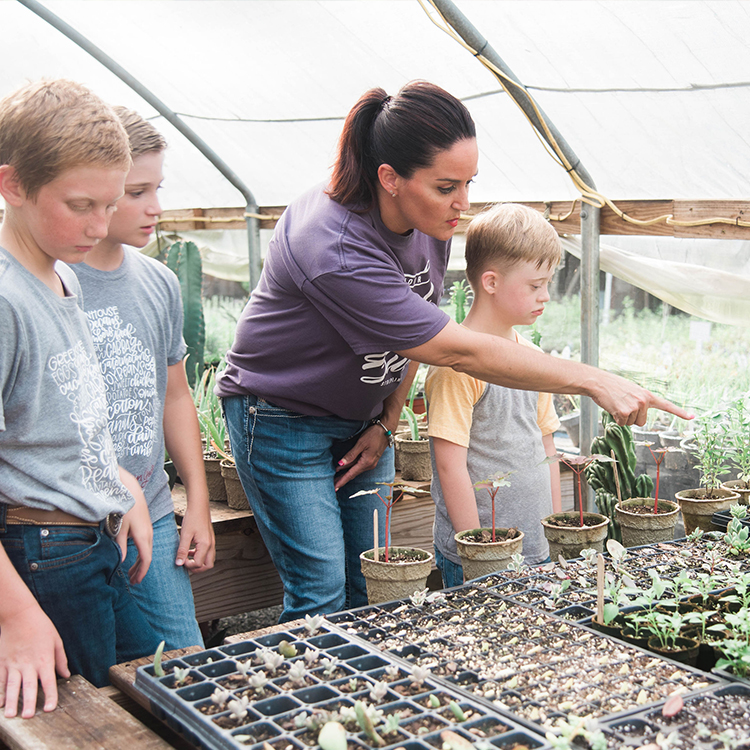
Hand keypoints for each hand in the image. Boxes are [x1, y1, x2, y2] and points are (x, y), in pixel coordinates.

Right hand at [0, 602, 68, 717]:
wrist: (19, 615)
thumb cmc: (41, 626)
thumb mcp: (56, 640)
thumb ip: (61, 659)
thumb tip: (66, 675)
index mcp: (44, 659)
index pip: (48, 681)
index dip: (50, 696)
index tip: (49, 709)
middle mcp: (28, 664)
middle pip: (29, 686)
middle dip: (28, 703)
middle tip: (28, 717)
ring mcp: (13, 664)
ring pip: (12, 686)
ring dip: (12, 701)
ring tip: (11, 716)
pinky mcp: (2, 662)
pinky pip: (0, 680)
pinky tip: (0, 704)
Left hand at [117, 496, 152, 584]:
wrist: (131, 491)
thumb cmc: (124, 509)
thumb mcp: (119, 528)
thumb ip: (120, 545)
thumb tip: (120, 561)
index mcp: (143, 537)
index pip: (146, 559)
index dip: (142, 572)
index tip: (136, 581)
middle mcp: (148, 535)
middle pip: (147, 557)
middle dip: (141, 570)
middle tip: (132, 581)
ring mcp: (148, 530)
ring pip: (147, 551)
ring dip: (141, 563)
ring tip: (132, 572)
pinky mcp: (146, 527)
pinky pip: (146, 545)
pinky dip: (142, 554)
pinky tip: (135, 558)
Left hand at [176, 504, 214, 572]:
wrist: (199, 506)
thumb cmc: (192, 518)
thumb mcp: (185, 535)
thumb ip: (182, 550)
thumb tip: (179, 563)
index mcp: (205, 545)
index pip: (198, 564)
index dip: (188, 566)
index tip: (180, 561)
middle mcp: (211, 545)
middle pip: (208, 565)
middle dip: (197, 568)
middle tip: (186, 565)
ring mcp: (212, 542)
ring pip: (208, 560)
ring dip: (198, 562)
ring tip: (187, 557)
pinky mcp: (210, 539)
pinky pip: (207, 553)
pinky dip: (199, 555)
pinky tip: (190, 550)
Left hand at [334, 426, 388, 490]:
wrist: (386, 430)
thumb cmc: (374, 435)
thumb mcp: (361, 444)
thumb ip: (351, 455)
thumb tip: (340, 463)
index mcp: (366, 462)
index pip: (351, 474)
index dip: (342, 481)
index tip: (335, 487)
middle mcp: (369, 465)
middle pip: (353, 474)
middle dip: (342, 479)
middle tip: (333, 485)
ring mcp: (371, 463)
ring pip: (355, 470)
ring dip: (346, 474)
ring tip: (336, 478)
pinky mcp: (371, 459)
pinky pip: (359, 466)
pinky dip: (351, 468)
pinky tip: (346, 468)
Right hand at [592, 372, 692, 425]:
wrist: (598, 382)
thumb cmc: (612, 387)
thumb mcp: (631, 391)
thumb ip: (639, 401)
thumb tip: (638, 417)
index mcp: (647, 395)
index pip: (667, 405)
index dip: (680, 412)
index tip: (692, 417)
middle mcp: (644, 401)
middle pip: (641, 421)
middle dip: (631, 417)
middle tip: (622, 404)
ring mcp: (635, 407)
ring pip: (631, 424)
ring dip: (622, 417)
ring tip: (616, 404)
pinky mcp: (625, 412)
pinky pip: (622, 424)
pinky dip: (615, 419)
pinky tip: (612, 407)